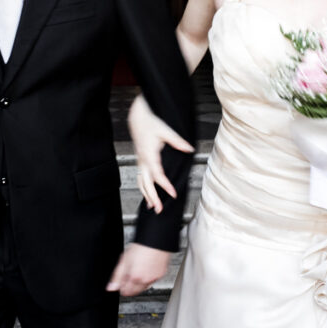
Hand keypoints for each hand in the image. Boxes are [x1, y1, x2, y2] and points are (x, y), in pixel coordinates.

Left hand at [106, 243, 171, 296]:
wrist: (155, 241)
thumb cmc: (140, 247)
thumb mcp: (123, 261)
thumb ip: (117, 276)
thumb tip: (111, 288)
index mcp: (134, 278)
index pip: (126, 292)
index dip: (122, 287)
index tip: (121, 283)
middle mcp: (145, 280)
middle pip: (135, 292)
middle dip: (130, 287)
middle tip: (128, 276)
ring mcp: (153, 278)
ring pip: (144, 287)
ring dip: (139, 283)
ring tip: (138, 271)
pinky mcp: (160, 275)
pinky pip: (152, 281)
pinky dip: (148, 278)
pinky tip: (146, 269)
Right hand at [128, 95, 194, 213]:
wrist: (137, 118)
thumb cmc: (150, 123)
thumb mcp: (165, 130)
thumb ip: (177, 141)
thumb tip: (189, 148)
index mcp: (149, 154)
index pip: (157, 174)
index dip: (165, 185)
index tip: (173, 193)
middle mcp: (142, 160)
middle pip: (146, 183)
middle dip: (153, 197)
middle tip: (159, 209)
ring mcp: (140, 161)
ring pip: (141, 182)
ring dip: (146, 195)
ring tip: (153, 207)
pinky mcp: (139, 161)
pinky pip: (140, 178)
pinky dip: (143, 188)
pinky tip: (147, 196)